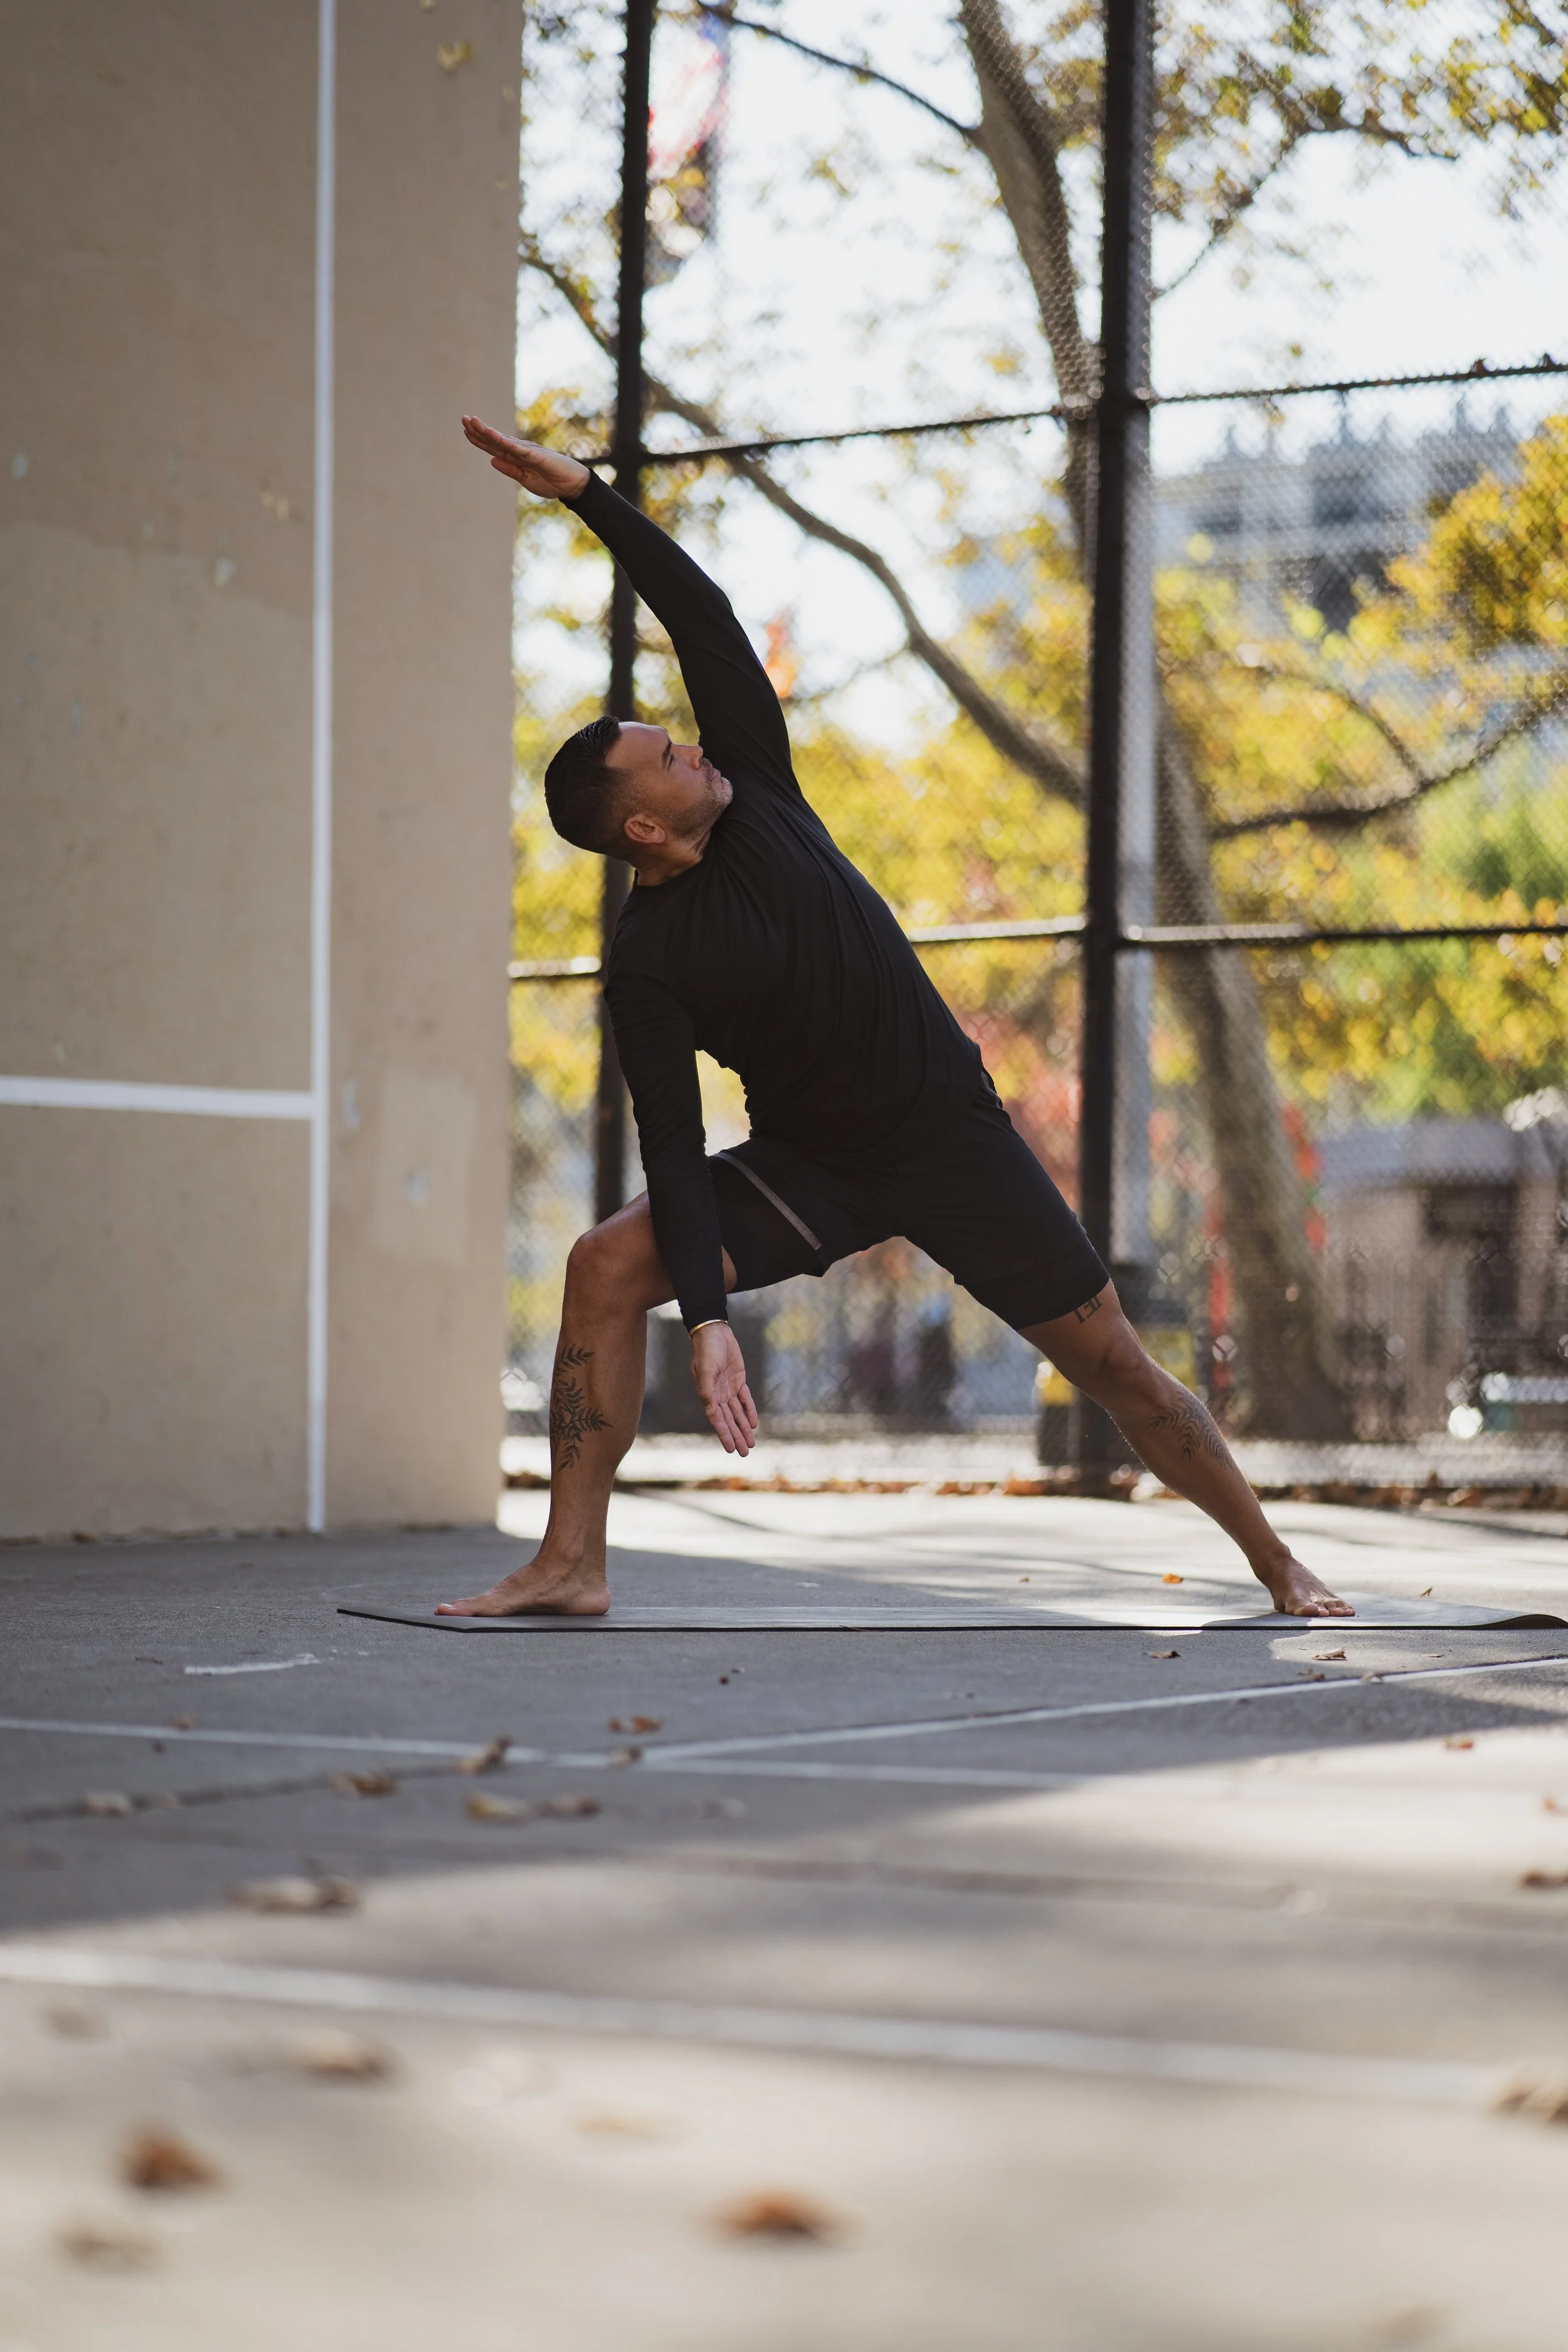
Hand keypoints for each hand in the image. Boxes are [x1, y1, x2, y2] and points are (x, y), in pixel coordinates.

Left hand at [460, 415, 589, 499]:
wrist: (570, 484)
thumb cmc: (550, 482)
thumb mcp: (524, 480)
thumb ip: (509, 469)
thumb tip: (491, 460)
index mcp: (515, 458)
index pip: (493, 447)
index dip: (478, 439)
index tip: (465, 431)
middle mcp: (519, 450)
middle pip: (494, 439)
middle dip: (478, 430)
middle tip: (463, 419)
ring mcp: (526, 450)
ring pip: (501, 440)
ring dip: (486, 431)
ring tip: (472, 421)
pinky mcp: (534, 454)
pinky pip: (514, 447)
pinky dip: (502, 440)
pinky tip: (490, 433)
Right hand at [691, 1322, 758, 1456]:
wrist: (714, 1333)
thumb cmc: (707, 1351)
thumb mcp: (705, 1370)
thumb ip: (707, 1392)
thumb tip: (710, 1412)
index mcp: (708, 1395)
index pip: (718, 1420)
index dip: (725, 1435)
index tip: (731, 1449)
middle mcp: (718, 1395)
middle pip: (729, 1420)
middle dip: (737, 1436)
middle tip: (744, 1452)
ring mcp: (728, 1389)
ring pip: (738, 1413)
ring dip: (744, 1428)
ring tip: (751, 1443)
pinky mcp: (738, 1381)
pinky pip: (745, 1399)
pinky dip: (749, 1411)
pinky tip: (753, 1424)